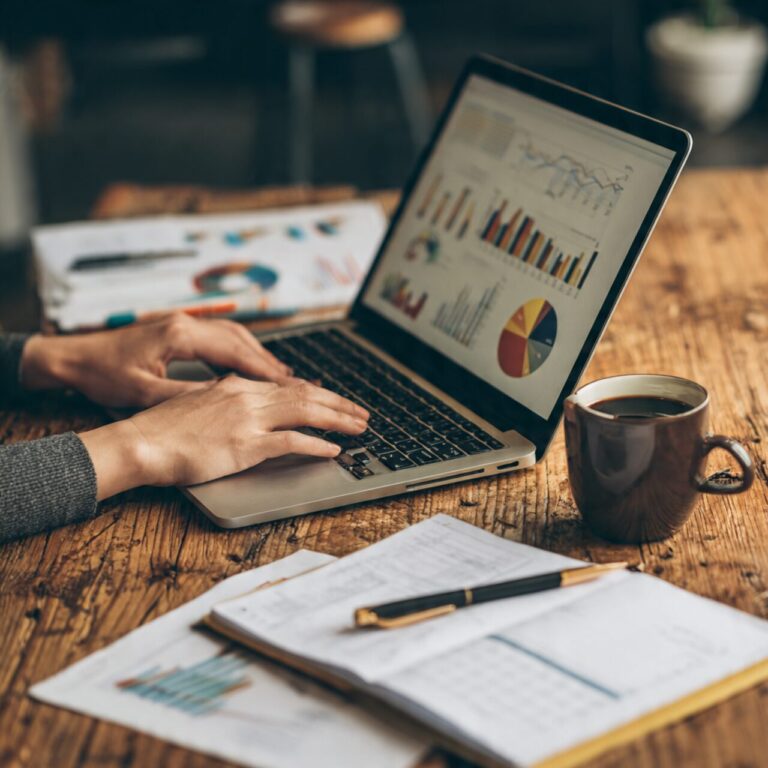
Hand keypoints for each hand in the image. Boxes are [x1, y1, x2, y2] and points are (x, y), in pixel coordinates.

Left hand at [20, 313, 292, 407]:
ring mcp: (181, 323)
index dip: (263, 370)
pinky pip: (218, 336)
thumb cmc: (103, 375)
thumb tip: (224, 401)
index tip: (287, 385)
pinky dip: (239, 350)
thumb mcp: (145, 393)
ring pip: (232, 334)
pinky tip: (247, 365)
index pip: (234, 352)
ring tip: (278, 375)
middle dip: (268, 360)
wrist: (73, 357)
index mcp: (179, 336)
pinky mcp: (176, 328)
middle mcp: (185, 323)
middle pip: (240, 338)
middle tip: (293, 381)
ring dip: (256, 353)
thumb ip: (186, 396)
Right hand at [78, 376, 368, 497]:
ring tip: (358, 427)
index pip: (290, 386)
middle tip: (361, 413)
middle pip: (306, 396)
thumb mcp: (200, 405)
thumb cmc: (163, 429)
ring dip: (337, 420)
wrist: (140, 441)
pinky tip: (331, 450)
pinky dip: (315, 445)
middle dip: (339, 405)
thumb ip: (228, 403)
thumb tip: (251, 408)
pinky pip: (291, 442)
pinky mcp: (246, 444)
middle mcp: (248, 396)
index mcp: (237, 386)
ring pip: (306, 413)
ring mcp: (249, 419)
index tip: (336, 400)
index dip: (319, 394)